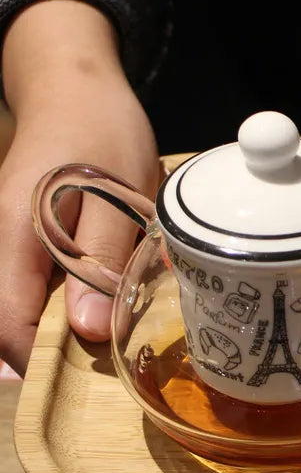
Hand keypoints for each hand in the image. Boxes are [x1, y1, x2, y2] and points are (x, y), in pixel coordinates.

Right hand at [0, 0, 160, 376]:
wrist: (76, 86)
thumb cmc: (101, 133)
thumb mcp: (116, 195)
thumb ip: (99, 261)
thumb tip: (86, 329)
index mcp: (16, 235)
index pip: (7, 321)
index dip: (34, 360)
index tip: (71, 386)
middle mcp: (1, 242)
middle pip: (4, 318)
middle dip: (41, 352)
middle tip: (87, 374)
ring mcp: (8, 238)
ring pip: (16, 302)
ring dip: (49, 329)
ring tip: (92, 346)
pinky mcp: (24, 235)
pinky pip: (29, 282)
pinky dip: (53, 302)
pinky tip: (87, 307)